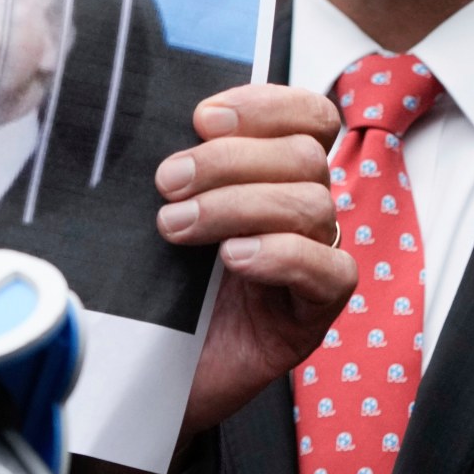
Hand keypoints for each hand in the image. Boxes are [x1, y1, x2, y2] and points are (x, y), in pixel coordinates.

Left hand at [157, 84, 349, 442]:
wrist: (146, 367)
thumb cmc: (153, 282)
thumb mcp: (157, 209)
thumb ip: (172, 165)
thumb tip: (143, 117)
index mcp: (270, 173)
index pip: (307, 116)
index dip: (266, 106)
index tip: (204, 118)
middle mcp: (299, 211)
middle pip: (303, 157)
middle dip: (228, 160)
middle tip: (167, 183)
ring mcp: (312, 259)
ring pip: (311, 205)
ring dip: (237, 206)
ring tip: (178, 228)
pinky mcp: (314, 311)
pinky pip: (331, 270)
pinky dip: (282, 255)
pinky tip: (236, 259)